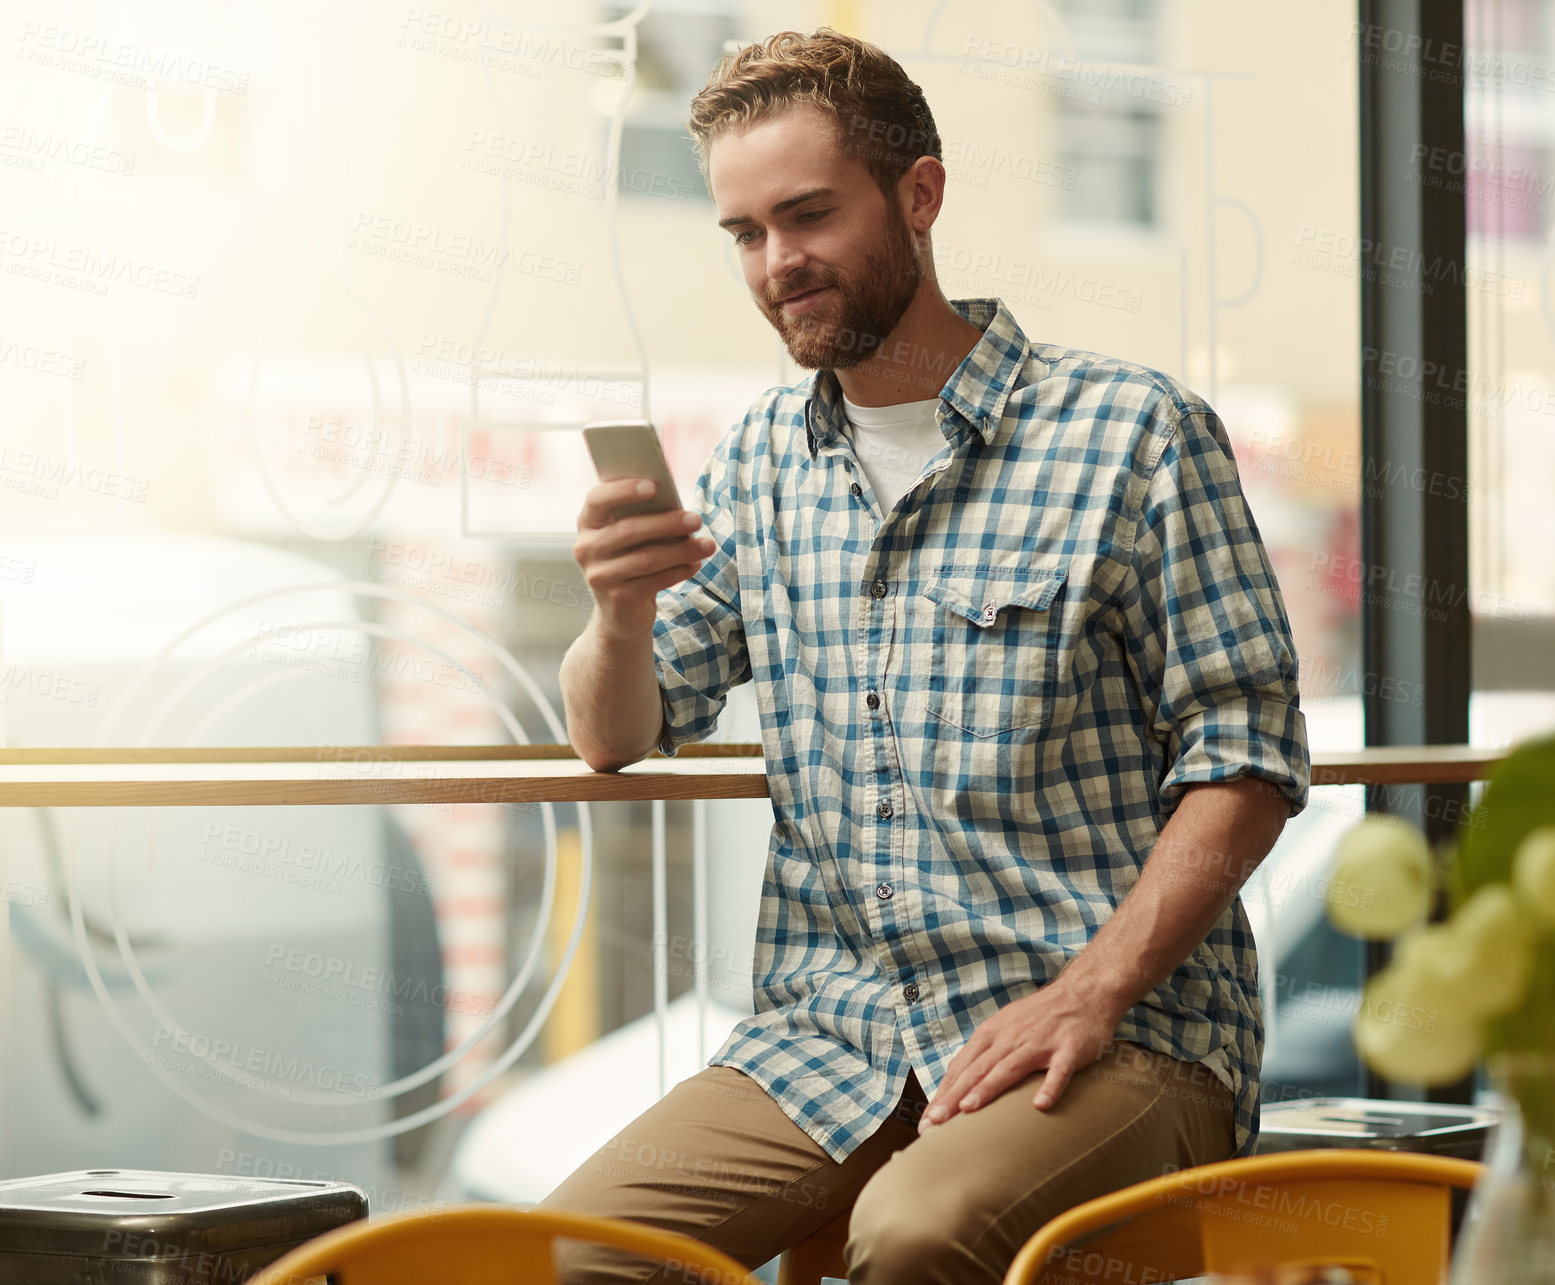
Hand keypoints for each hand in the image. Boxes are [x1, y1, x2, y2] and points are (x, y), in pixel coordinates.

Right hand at [573, 478, 714, 639]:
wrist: (621, 612)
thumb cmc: (631, 560)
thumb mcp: (630, 537)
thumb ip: (642, 517)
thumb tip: (675, 504)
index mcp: (588, 523)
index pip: (598, 499)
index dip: (623, 491)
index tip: (654, 486)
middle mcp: (586, 548)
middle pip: (628, 531)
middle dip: (666, 523)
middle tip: (696, 519)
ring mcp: (599, 576)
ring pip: (646, 559)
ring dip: (681, 550)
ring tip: (707, 545)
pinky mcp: (617, 598)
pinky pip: (654, 581)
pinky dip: (679, 571)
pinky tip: (695, 564)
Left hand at [918, 977, 1121, 1133]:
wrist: (1083, 992)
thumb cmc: (1039, 1017)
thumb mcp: (1005, 1028)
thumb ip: (984, 1054)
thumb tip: (957, 1085)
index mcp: (992, 1034)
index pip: (961, 1067)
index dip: (943, 1094)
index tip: (926, 1121)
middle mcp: (1011, 1038)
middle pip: (977, 1070)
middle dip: (954, 1097)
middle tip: (934, 1123)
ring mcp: (1040, 1043)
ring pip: (1010, 1067)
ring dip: (988, 1088)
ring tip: (969, 1110)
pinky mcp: (1069, 1049)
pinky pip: (1059, 1071)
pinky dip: (1050, 1087)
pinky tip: (1041, 1105)